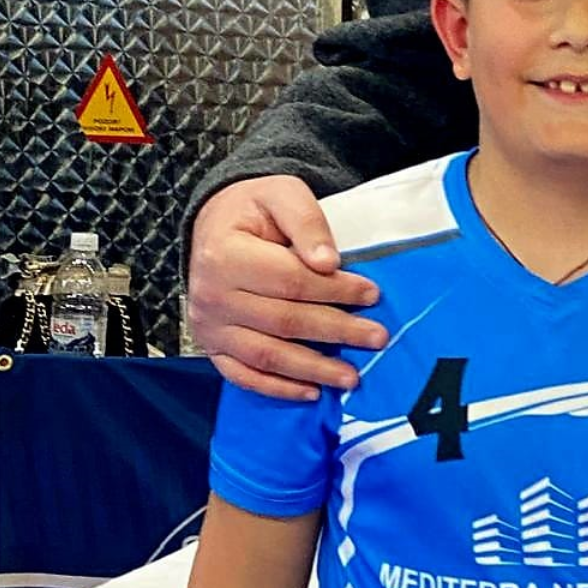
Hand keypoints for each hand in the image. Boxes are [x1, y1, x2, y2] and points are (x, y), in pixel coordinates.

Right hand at [187, 177, 386, 399]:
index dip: (335, 290)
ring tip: (351, 377)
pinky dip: (277, 388)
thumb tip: (329, 263)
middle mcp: (212, 296)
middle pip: (284, 321)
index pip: (290, 281)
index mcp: (225, 255)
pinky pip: (243, 375)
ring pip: (266, 355)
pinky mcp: (211, 346)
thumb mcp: (281, 194)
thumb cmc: (254, 208)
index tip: (373, 294)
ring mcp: (209, 326)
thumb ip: (306, 222)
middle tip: (377, 338)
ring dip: (313, 370)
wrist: (215, 224)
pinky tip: (310, 392)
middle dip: (336, 331)